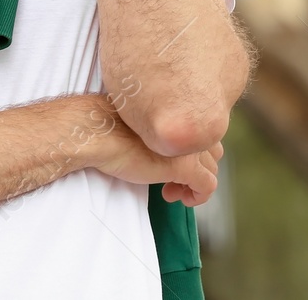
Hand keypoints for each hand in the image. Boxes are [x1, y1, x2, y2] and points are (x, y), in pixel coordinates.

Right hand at [85, 107, 222, 207]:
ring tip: (170, 191)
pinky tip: (177, 198)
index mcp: (179, 109)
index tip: (171, 160)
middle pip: (212, 150)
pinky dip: (198, 197)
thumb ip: (156, 128)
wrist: (95, 132)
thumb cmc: (106, 126)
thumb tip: (155, 143)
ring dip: (194, 184)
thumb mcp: (138, 122)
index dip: (191, 150)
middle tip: (172, 179)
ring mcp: (189, 146)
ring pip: (212, 170)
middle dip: (197, 167)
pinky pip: (207, 187)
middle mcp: (188, 125)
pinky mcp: (185, 167)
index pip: (202, 130)